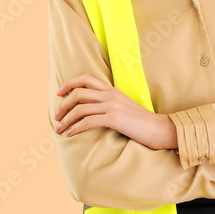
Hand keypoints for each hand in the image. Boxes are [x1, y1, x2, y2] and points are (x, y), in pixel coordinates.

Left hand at [54, 73, 175, 149]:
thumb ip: (109, 104)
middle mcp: (110, 95)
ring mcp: (112, 106)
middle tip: (56, 116)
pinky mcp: (114, 119)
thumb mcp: (124, 108)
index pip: (86, 79)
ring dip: (66, 119)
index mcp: (112, 90)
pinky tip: (70, 134)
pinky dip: (75, 128)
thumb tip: (91, 110)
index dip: (69, 84)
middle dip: (63, 104)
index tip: (59, 93)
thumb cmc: (141, 122)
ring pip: (80, 108)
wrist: (159, 129)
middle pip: (78, 93)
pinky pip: (88, 122)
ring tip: (59, 129)